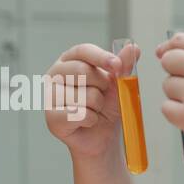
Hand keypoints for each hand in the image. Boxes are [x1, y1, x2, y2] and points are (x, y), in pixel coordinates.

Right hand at [43, 43, 131, 159]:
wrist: (102, 135)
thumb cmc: (107, 106)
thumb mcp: (119, 84)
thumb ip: (124, 66)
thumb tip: (133, 47)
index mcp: (70, 60)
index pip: (83, 50)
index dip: (101, 57)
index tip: (118, 65)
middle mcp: (55, 74)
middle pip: (82, 71)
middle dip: (102, 87)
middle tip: (102, 97)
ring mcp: (49, 95)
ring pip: (83, 95)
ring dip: (97, 106)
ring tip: (94, 110)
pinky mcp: (51, 116)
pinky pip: (79, 114)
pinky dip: (91, 120)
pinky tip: (87, 122)